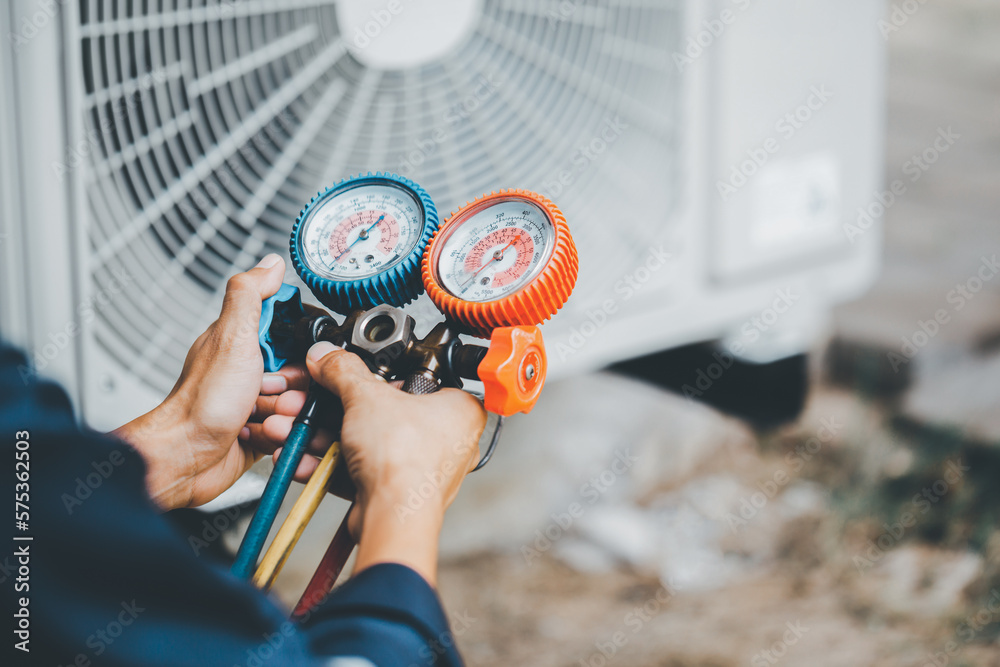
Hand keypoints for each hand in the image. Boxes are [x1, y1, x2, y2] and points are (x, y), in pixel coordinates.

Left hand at [113, 255, 310, 510]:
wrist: (186, 458)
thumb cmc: (202, 403)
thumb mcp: (232, 337)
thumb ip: (251, 295)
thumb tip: (270, 264)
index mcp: (244, 341)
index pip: (294, 333)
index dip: (301, 348)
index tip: (290, 359)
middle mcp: (250, 370)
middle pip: (303, 373)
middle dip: (295, 389)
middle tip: (269, 393)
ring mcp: (256, 402)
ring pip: (299, 404)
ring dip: (287, 415)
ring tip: (262, 419)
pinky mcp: (262, 431)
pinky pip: (292, 430)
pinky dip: (282, 436)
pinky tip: (262, 436)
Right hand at [300, 342, 486, 584]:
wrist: (394, 517)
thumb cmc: (406, 460)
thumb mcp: (367, 397)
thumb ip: (343, 371)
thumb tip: (328, 355)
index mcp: (459, 408)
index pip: (415, 378)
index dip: (377, 375)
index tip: (347, 373)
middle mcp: (446, 440)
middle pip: (380, 412)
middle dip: (332, 409)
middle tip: (308, 401)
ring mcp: (421, 468)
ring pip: (365, 442)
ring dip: (322, 436)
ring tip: (292, 428)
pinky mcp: (397, 491)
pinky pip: (360, 469)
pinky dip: (329, 463)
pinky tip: (300, 457)